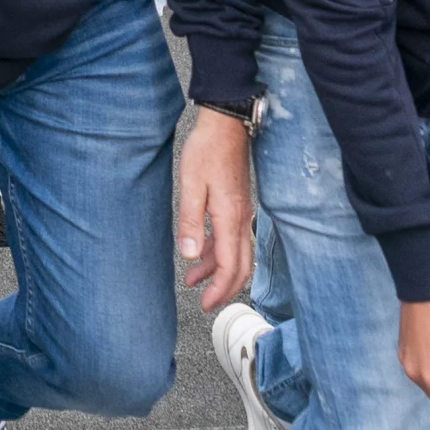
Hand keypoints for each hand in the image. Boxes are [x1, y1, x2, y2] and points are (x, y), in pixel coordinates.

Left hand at [175, 109, 253, 309]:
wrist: (225, 125)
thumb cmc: (207, 151)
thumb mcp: (190, 186)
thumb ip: (190, 222)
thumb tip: (188, 254)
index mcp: (230, 219)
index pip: (229, 267)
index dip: (219, 290)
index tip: (206, 304)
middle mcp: (240, 220)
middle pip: (240, 266)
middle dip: (224, 288)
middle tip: (206, 301)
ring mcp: (240, 212)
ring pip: (236, 253)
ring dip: (217, 270)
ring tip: (193, 278)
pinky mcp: (236, 204)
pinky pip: (232, 238)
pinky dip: (218, 252)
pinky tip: (201, 251)